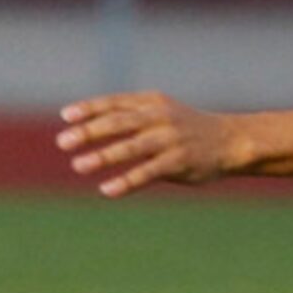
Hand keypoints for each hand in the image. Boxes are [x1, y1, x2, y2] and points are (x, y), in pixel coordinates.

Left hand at [57, 91, 241, 197]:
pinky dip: (127, 181)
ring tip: (78, 165)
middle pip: (119, 123)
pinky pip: (148, 172)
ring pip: (131, 147)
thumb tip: (87, 126)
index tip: (66, 116)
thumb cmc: (186, 128)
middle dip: (89, 132)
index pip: (115, 103)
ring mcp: (170, 139)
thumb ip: (130, 116)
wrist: (229, 140)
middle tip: (63, 142)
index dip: (89, 108)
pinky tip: (107, 189)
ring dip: (103, 156)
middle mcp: (160, 117)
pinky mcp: (179, 161)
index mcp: (152, 102)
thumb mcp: (160, 112)